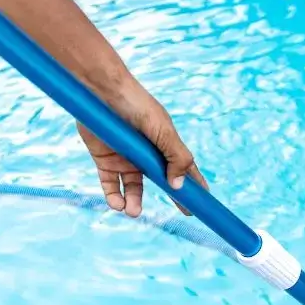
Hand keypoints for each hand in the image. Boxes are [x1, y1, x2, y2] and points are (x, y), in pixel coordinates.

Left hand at [78, 81, 207, 217]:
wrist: (101, 91)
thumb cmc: (136, 104)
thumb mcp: (163, 131)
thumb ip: (176, 158)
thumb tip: (180, 185)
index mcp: (164, 144)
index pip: (184, 168)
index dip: (195, 184)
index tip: (204, 201)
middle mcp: (146, 154)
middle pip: (162, 181)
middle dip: (174, 198)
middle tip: (185, 213)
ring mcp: (125, 158)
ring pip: (133, 189)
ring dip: (135, 202)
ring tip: (133, 211)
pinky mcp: (104, 160)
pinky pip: (110, 185)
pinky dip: (113, 197)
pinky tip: (117, 204)